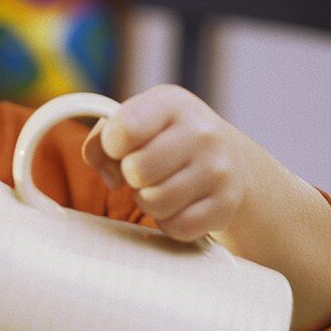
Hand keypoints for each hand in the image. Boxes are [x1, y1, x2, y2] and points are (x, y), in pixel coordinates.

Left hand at [83, 84, 249, 241]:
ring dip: (149, 201)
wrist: (228, 158)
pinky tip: (179, 205)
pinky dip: (170, 222)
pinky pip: (178, 227)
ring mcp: (218, 169)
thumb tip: (110, 175)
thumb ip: (102, 142)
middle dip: (132, 177)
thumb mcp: (135, 123)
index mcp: (172, 104)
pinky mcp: (226, 204)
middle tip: (145, 172)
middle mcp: (201, 132)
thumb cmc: (166, 140)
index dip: (113, 146)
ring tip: (161, 186)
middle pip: (137, 171)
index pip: (122, 132)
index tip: (124, 146)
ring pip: (156, 202)